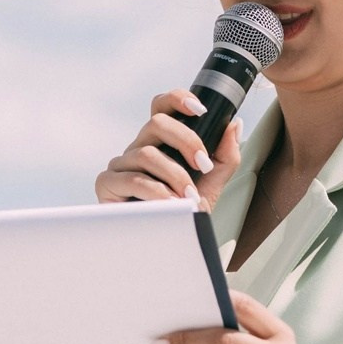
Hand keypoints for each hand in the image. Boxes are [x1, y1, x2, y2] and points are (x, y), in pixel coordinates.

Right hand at [97, 92, 242, 204]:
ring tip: (188, 197)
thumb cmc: (185, 212)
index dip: (177, 99)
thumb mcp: (213, 183)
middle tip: (203, 165)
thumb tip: (234, 125)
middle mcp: (139, 148)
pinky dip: (156, 192)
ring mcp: (121, 164)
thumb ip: (225, 155)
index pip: (162, 107)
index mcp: (161, 142)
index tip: (200, 110)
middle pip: (156, 123)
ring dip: (174, 175)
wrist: (169, 243)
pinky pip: (133, 179)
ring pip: (147, 153)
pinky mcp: (108, 184)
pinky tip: (170, 204)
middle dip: (186, 141)